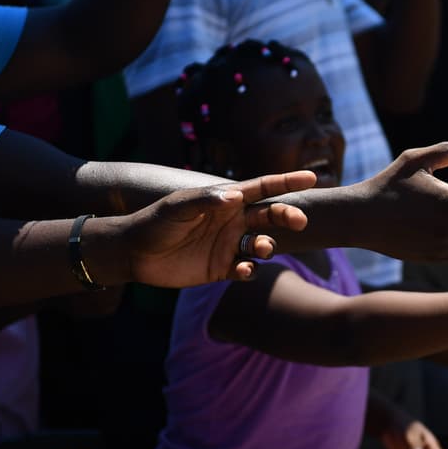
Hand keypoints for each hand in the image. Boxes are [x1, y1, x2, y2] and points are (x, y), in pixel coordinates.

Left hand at [116, 174, 314, 286]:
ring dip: (267, 245)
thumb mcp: (177, 207)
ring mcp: (228, 245)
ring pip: (262, 243)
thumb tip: (236, 195)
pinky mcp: (222, 268)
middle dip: (287, 216)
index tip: (312, 179)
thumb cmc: (155, 222)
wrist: (135, 253)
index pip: (262, 189)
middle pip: (270, 216)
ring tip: (260, 249)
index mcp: (225, 201)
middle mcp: (232, 221)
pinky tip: (243, 270)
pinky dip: (250, 270)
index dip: (287, 183)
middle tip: (299, 221)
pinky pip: (246, 269)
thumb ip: (206, 200)